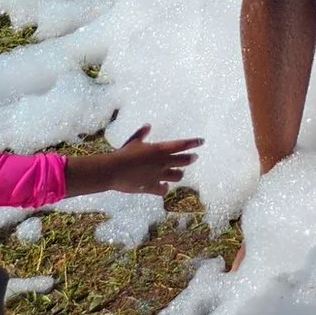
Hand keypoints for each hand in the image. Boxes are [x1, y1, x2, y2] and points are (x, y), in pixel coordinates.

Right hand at [66, 125, 200, 198]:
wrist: (113, 171)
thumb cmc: (123, 153)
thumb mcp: (133, 141)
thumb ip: (142, 134)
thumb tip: (148, 125)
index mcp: (160, 149)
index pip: (182, 145)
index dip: (193, 143)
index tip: (202, 141)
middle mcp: (163, 162)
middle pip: (184, 161)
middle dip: (191, 158)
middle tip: (194, 156)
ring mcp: (159, 175)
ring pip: (178, 176)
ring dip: (179, 174)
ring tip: (179, 173)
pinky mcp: (152, 187)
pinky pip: (163, 189)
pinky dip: (164, 188)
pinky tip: (164, 187)